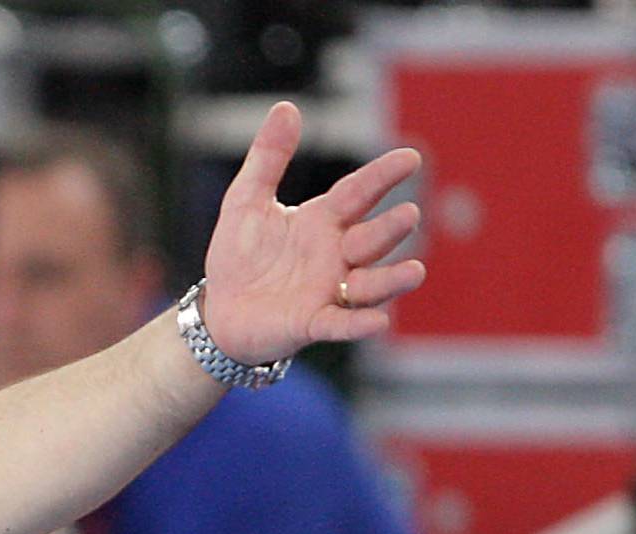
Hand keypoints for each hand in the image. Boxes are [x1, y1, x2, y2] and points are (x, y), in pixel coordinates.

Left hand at [200, 100, 423, 364]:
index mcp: (324, 220)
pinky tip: (379, 321)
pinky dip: (359, 323)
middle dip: (390, 229)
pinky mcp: (312, 323)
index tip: (409, 160)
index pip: (358, 192)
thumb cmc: (238, 256)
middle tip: (408, 215)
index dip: (383, 177)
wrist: (219, 311)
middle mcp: (336, 255)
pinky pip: (341, 324)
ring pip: (369, 284)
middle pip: (371, 239)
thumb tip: (285, 108)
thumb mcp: (245, 202)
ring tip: (415, 271)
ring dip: (391, 279)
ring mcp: (329, 291)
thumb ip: (267, 159)